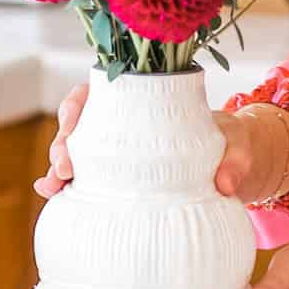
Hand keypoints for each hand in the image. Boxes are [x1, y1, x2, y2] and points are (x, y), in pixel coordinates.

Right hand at [33, 85, 288, 202]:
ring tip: (51, 187)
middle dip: (63, 141)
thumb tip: (226, 185)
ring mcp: (116, 149)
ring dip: (58, 167)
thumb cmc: (231, 142)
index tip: (73, 128)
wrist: (231, 165)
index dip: (78, 106)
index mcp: (147, 97)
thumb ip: (235, 159)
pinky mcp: (117, 175)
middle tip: (64, 168)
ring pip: (76, 151)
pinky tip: (54, 198)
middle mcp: (124, 121)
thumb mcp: (237, 144)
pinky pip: (86, 177)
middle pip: (80, 122)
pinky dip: (67, 185)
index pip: (100, 90)